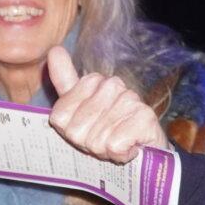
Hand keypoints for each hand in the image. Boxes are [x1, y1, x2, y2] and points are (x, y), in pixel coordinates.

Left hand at [46, 46, 168, 163]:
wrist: (149, 151)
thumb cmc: (111, 132)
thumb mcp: (81, 110)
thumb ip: (65, 82)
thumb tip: (54, 50)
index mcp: (92, 82)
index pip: (61, 116)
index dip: (71, 133)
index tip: (88, 131)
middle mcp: (111, 85)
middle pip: (76, 131)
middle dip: (89, 143)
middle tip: (106, 140)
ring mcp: (129, 99)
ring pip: (96, 140)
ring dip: (105, 150)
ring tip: (119, 143)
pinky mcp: (144, 117)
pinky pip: (114, 145)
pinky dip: (120, 154)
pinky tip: (131, 148)